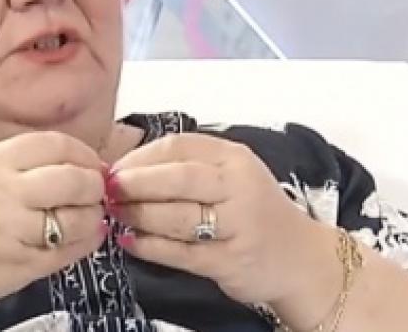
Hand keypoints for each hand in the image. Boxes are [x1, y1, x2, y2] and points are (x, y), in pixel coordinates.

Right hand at [0, 131, 108, 307]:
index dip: (84, 153)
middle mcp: (3, 193)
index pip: (56, 144)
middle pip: (73, 180)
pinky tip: (85, 237)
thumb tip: (76, 160)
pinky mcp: (19, 266)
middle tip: (95, 190)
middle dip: (94, 184)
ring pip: (77, 219)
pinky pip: (68, 252)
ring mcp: (12, 232)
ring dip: (92, 216)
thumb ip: (19, 160)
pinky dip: (86, 243)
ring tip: (88, 215)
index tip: (92, 163)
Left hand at [109, 133, 336, 307]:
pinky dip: (150, 247)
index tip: (112, 168)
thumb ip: (184, 167)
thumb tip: (123, 169)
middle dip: (136, 183)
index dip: (139, 157)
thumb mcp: (228, 176)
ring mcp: (238, 225)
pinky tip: (130, 242)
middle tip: (107, 190)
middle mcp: (239, 186)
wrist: (300, 259)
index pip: (179, 146)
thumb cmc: (252, 213)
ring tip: (115, 214)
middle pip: (179, 178)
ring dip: (139, 215)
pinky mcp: (232, 261)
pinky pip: (182, 253)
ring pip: (179, 216)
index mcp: (234, 158)